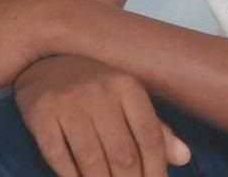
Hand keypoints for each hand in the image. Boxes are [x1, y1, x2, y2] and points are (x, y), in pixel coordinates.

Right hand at [15, 55, 190, 176]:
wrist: (46, 61)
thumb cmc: (96, 88)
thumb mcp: (129, 98)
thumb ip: (155, 129)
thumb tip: (185, 158)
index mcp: (128, 87)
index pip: (150, 137)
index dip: (157, 170)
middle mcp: (101, 92)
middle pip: (124, 155)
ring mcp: (70, 104)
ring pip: (92, 162)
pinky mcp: (42, 116)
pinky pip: (59, 159)